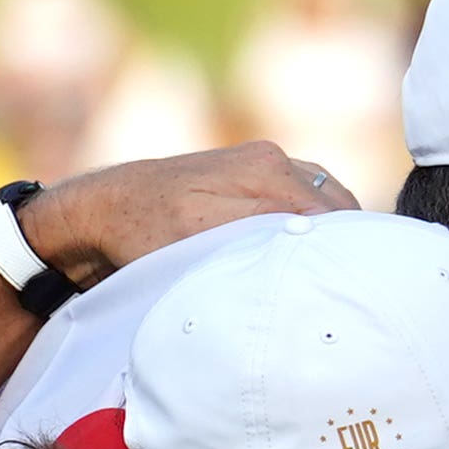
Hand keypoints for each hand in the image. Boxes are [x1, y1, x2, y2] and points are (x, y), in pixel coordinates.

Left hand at [24, 140, 345, 281]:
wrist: (100, 211)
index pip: (335, 217)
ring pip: (326, 205)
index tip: (348, 290)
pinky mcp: (257, 175)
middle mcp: (274, 159)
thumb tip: (321, 238)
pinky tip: (299, 256)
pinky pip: (306, 201)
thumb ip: (263, 231)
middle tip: (338, 290)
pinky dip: (311, 227)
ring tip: (320, 275)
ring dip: (327, 238)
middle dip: (343, 246)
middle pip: (338, 209)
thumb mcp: (200, 238)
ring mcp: (267, 163)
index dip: (346, 254)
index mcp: (267, 169)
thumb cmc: (143, 233)